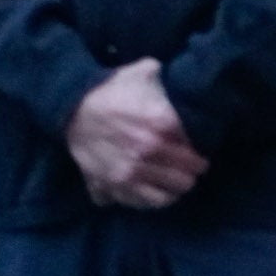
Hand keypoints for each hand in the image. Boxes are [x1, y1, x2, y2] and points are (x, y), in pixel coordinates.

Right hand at [64, 58, 208, 209]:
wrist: (73, 107)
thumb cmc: (113, 88)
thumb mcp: (146, 72)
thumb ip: (171, 77)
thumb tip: (190, 78)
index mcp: (162, 124)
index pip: (195, 150)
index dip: (201, 152)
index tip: (203, 151)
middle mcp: (148, 153)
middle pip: (185, 177)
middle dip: (192, 173)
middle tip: (194, 169)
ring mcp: (129, 173)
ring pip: (166, 196)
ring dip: (175, 191)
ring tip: (179, 184)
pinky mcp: (111, 187)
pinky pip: (140, 203)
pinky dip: (151, 201)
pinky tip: (157, 192)